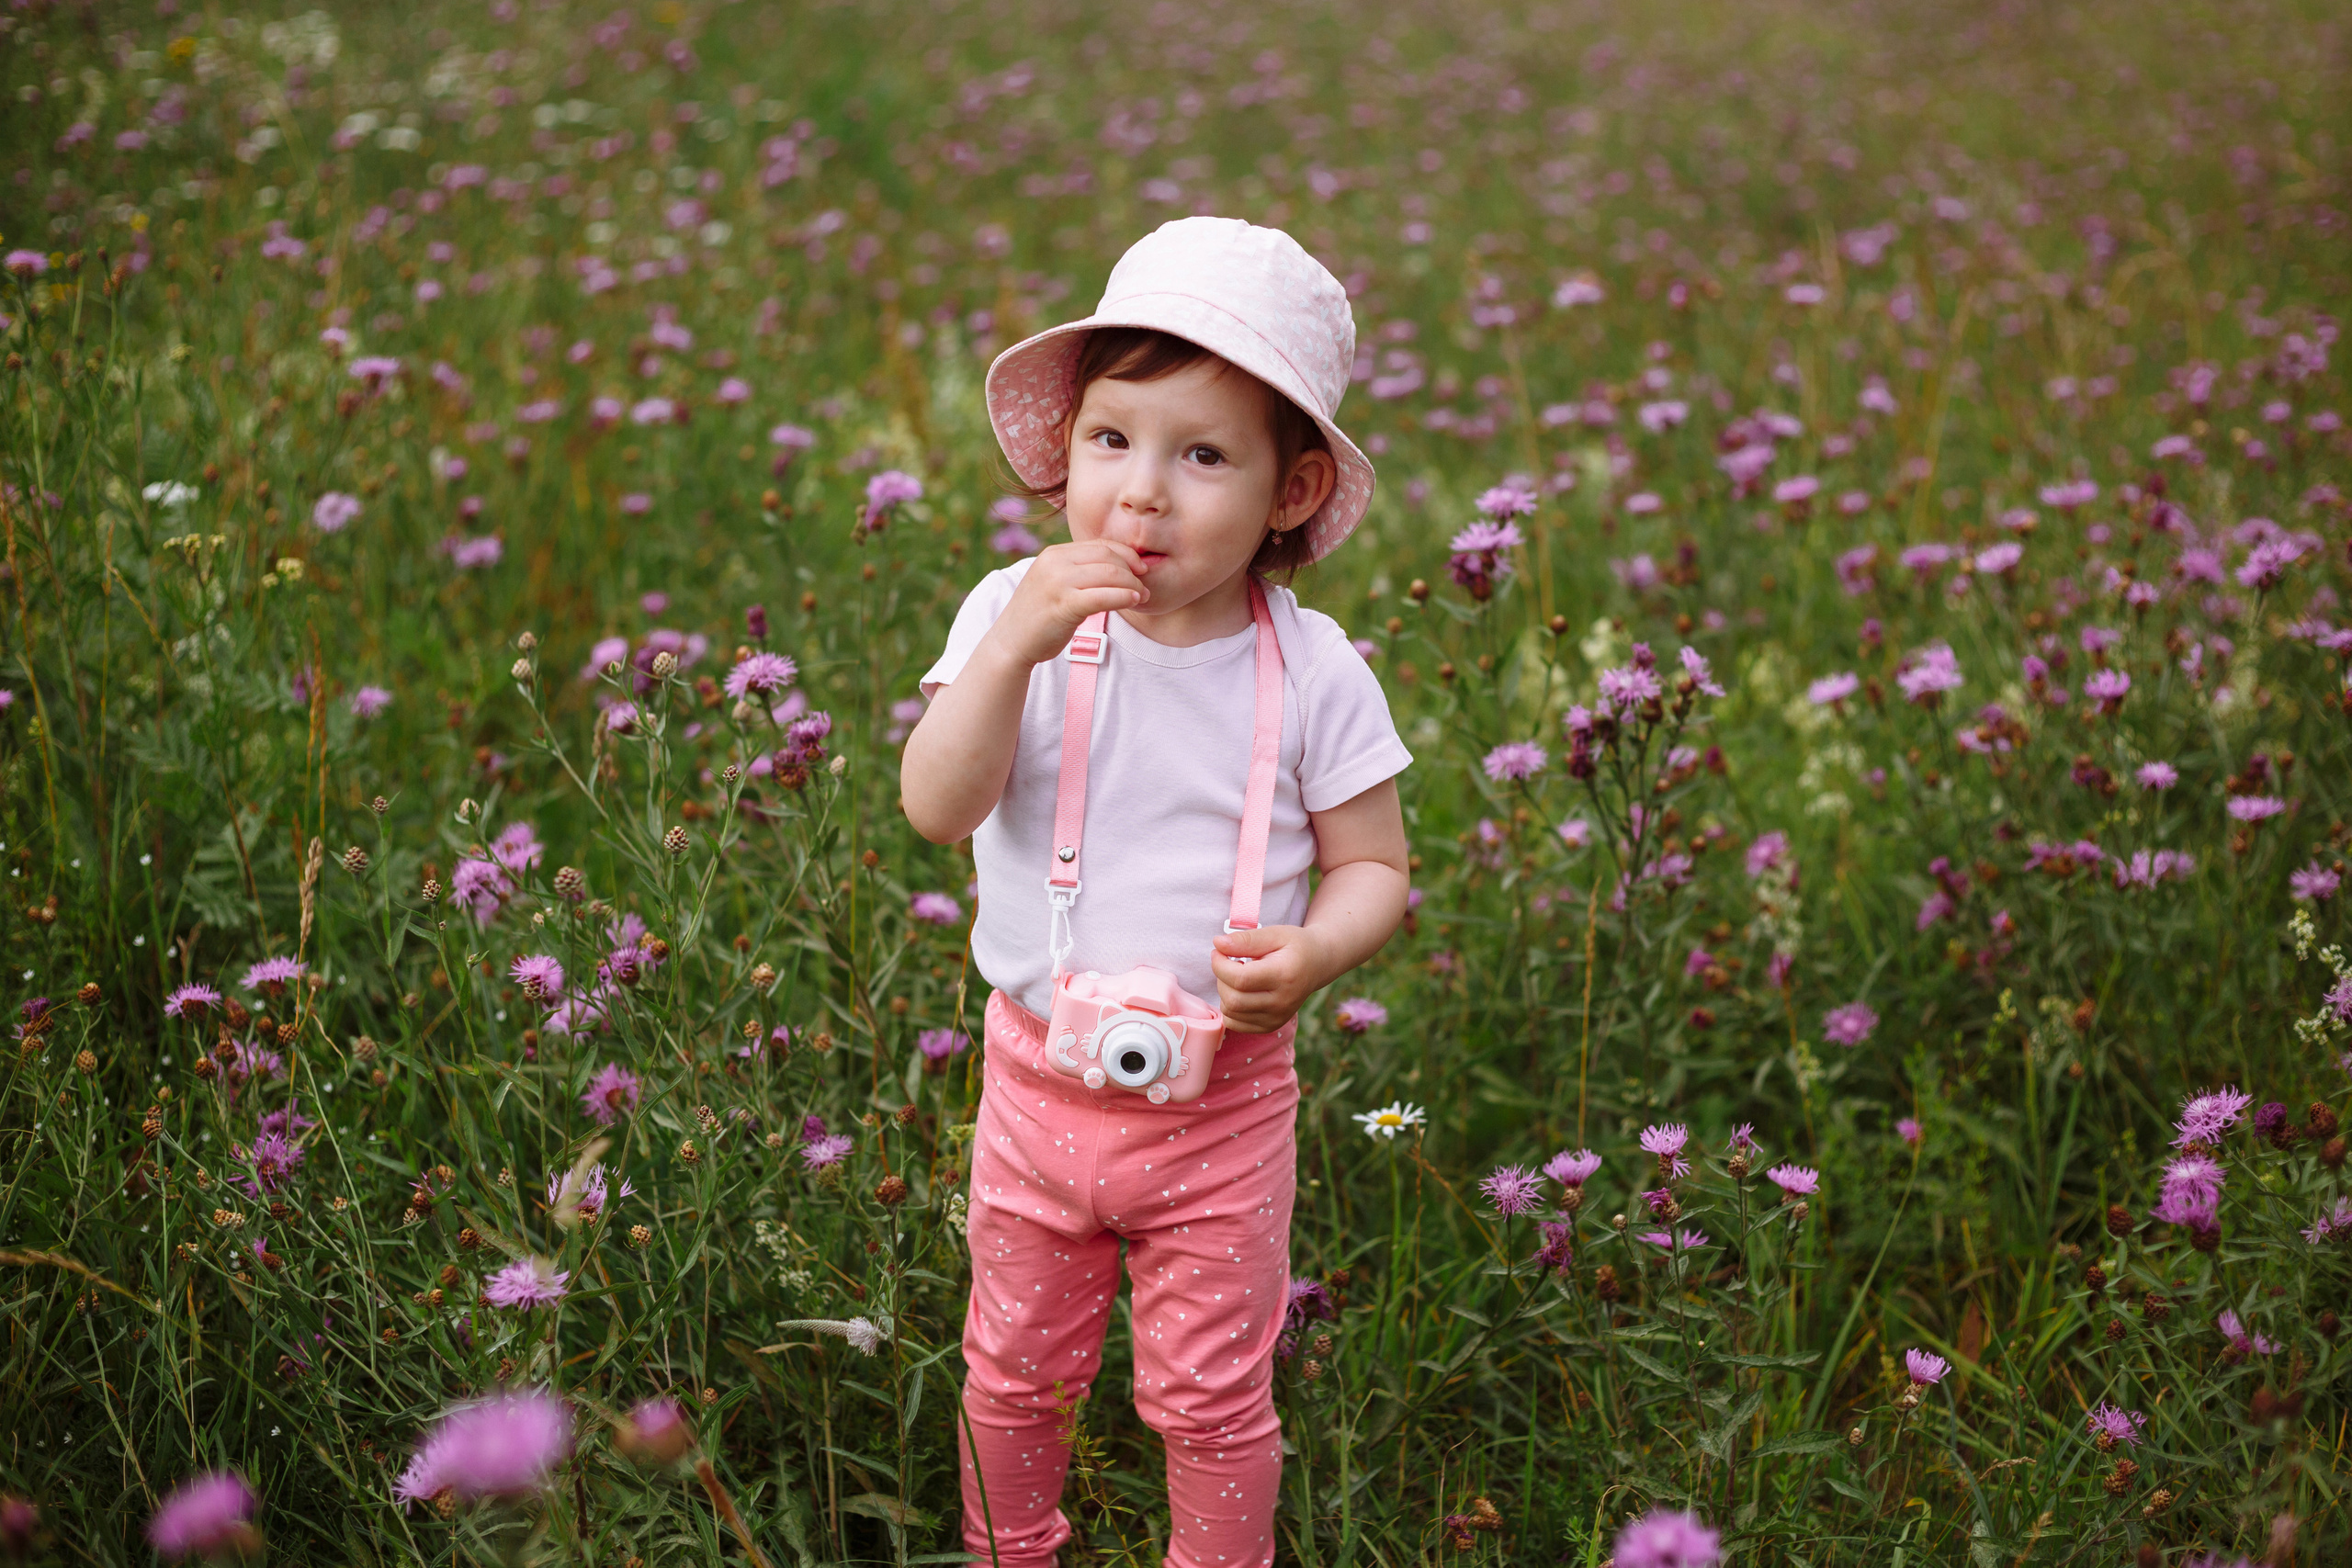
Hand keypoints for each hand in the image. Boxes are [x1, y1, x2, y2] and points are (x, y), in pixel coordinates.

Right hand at [983, 539, 1150, 668]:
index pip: (1101, 545)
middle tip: (1145, 586)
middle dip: (1133, 571)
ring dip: (1133, 585)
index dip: (1126, 555)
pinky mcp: (1063, 604)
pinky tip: (1134, 602)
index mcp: (1054, 554)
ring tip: (1142, 597)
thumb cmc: (1039, 616)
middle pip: (1108, 557)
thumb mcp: (1056, 583)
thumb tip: (1117, 568)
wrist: (1011, 642)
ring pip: (1110, 574)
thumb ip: (1079, 571)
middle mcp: (1055, 562)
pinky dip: (1124, 597)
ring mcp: (1057, 582)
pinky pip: (1104, 596)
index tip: (1140, 569)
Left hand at [1209, 923, 1331, 1034]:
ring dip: (1224, 992)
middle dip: (1220, 978)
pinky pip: (1236, 1024)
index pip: (1239, 979)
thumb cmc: (1295, 946)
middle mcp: (1282, 1002)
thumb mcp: (1274, 934)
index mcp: (1284, 976)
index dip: (1220, 965)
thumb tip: (1217, 943)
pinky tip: (1240, 991)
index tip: (1218, 951)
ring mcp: (1277, 1018)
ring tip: (1237, 976)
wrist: (1317, 964)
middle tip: (1228, 962)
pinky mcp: (1271, 1026)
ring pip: (1231, 1013)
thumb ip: (1246, 939)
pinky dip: (1230, 1008)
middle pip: (1233, 999)